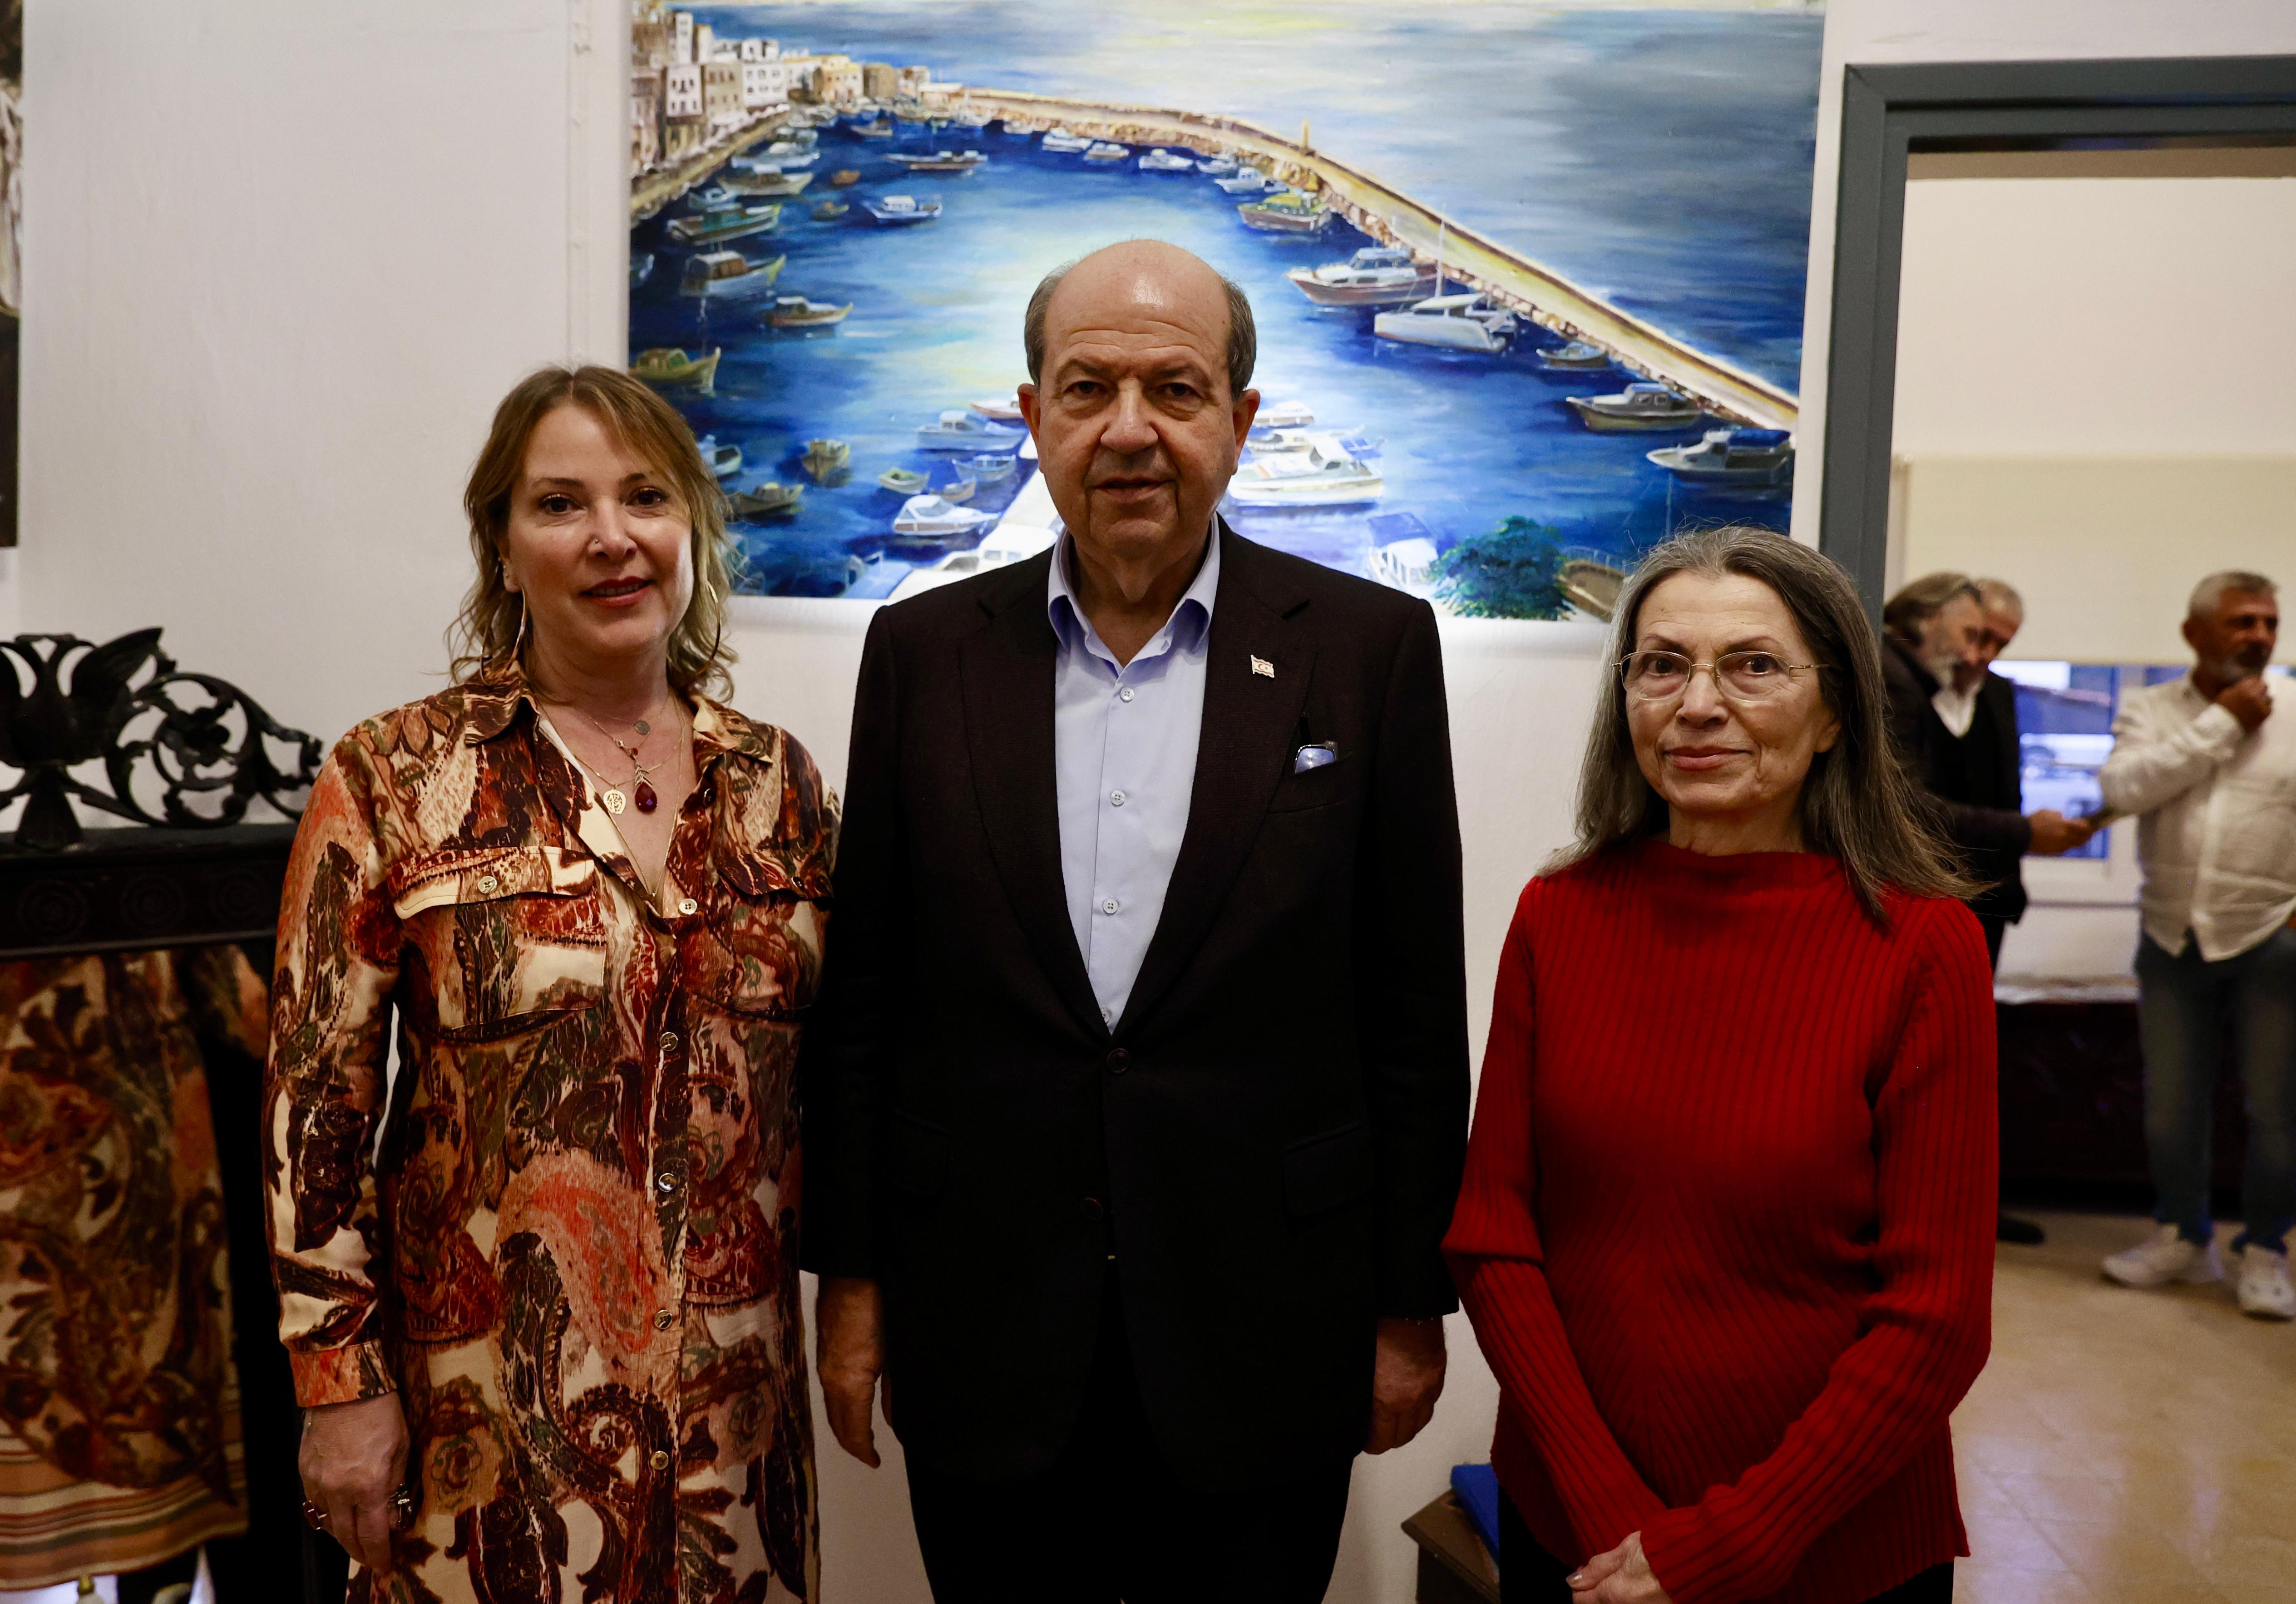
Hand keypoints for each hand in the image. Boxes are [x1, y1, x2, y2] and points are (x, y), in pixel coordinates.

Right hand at [300, 1393, 408, 1575]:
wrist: (344, 1386)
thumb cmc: (381, 1413)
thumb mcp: (401, 1449)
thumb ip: (395, 1486)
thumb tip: (392, 1516)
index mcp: (369, 1485)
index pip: (373, 1534)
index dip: (379, 1554)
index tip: (385, 1566)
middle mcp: (340, 1490)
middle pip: (347, 1536)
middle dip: (360, 1552)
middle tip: (371, 1559)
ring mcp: (318, 1482)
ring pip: (328, 1523)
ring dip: (343, 1535)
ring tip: (356, 1540)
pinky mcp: (305, 1471)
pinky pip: (315, 1504)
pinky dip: (328, 1514)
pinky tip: (338, 1514)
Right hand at [817, 1276, 888, 1467]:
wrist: (854, 1263)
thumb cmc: (879, 1300)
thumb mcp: (896, 1351)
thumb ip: (894, 1389)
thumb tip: (895, 1419)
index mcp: (849, 1380)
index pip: (853, 1430)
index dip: (863, 1450)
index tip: (875, 1461)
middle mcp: (830, 1376)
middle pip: (838, 1423)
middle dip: (853, 1442)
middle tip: (870, 1453)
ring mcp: (825, 1362)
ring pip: (833, 1405)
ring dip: (846, 1423)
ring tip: (865, 1434)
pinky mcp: (825, 1348)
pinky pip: (831, 1386)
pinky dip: (841, 1402)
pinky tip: (856, 1401)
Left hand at [1364, 1316, 1445, 1452]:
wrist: (1407, 1303)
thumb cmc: (1376, 1328)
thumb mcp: (1358, 1361)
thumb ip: (1356, 1388)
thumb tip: (1351, 1401)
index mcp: (1387, 1399)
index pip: (1381, 1440)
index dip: (1370, 1444)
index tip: (1362, 1440)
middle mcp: (1411, 1399)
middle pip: (1402, 1436)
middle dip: (1387, 1439)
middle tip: (1374, 1433)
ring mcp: (1428, 1388)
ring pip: (1419, 1423)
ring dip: (1405, 1426)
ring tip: (1392, 1422)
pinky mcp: (1438, 1374)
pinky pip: (1430, 1403)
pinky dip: (1419, 1408)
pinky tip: (1409, 1402)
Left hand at [1569, 1531, 1672, 1601]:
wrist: (1701, 1559)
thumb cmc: (1664, 1550)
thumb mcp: (1626, 1549)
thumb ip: (1598, 1567)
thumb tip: (1573, 1580)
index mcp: (1614, 1595)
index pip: (1581, 1601)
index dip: (1581, 1586)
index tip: (1586, 1576)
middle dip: (1598, 1592)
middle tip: (1607, 1576)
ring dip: (1614, 1596)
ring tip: (1625, 1579)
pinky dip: (1631, 1600)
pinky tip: (1638, 1588)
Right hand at [2026, 809, 2095, 856]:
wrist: (2020, 834)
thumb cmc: (2033, 821)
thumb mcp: (2047, 812)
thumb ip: (2059, 815)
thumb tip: (2064, 817)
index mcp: (2065, 825)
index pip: (2084, 827)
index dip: (2090, 826)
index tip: (2092, 824)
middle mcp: (2065, 837)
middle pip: (2083, 838)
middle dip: (2089, 835)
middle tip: (2091, 832)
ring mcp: (2060, 845)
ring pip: (2076, 845)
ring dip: (2080, 841)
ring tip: (2082, 838)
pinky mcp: (2054, 851)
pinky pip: (2066, 848)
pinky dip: (2069, 844)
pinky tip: (2068, 841)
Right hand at [2216, 675, 2272, 732]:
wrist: (2222, 727)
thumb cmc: (2222, 711)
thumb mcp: (2226, 694)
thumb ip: (2238, 688)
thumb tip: (2247, 685)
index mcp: (2243, 688)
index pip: (2255, 680)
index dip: (2253, 683)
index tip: (2252, 687)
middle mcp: (2253, 694)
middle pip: (2264, 686)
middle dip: (2260, 690)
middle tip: (2256, 695)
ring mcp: (2260, 705)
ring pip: (2269, 698)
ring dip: (2263, 700)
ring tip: (2256, 706)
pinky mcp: (2264, 714)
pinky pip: (2269, 709)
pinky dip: (2264, 710)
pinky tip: (2256, 713)